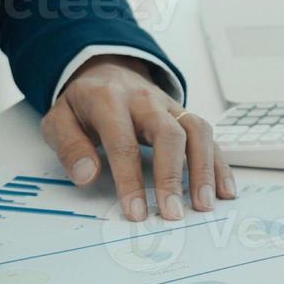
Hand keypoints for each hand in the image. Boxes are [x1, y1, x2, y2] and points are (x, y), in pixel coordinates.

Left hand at [41, 55, 235, 221]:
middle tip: (172, 212)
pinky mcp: (184, 115)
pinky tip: (224, 190)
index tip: (136, 211)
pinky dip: (219, 163)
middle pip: (168, 133)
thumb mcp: (59, 119)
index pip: (124, 142)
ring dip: (204, 169)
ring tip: (204, 205)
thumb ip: (69, 147)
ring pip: (196, 131)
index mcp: (109, 100)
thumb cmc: (83, 104)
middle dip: (172, 176)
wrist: (105, 71)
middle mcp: (145, 100)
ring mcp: (169, 106)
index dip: (131, 180)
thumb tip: (86, 175)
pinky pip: (208, 135)